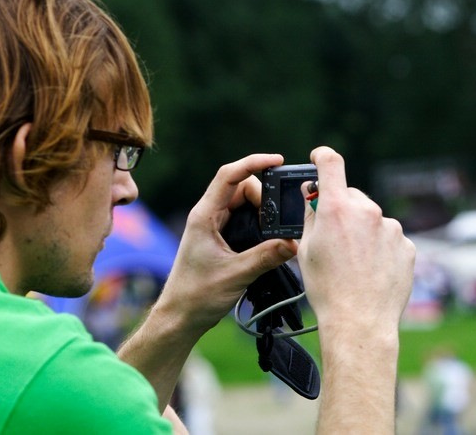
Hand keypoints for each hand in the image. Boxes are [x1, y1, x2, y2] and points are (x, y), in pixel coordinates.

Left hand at [158, 153, 297, 332]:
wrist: (181, 315)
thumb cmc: (197, 295)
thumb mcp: (236, 275)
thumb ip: (266, 257)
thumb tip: (294, 243)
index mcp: (204, 216)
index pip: (229, 176)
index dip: (253, 163)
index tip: (277, 160)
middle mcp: (207, 215)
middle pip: (240, 186)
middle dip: (263, 195)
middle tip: (277, 218)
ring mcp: (213, 225)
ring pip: (242, 201)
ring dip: (261, 208)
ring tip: (274, 228)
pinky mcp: (220, 236)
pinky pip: (242, 216)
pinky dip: (257, 220)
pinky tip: (268, 235)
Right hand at [298, 146, 414, 333]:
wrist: (360, 321)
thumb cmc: (327, 288)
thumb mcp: (306, 249)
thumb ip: (311, 215)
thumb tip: (312, 195)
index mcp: (337, 209)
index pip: (331, 164)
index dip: (323, 156)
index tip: (320, 157)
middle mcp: (367, 212)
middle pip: (351, 196)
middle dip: (341, 209)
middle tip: (333, 237)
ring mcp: (391, 228)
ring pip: (372, 219)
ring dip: (362, 230)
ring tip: (354, 263)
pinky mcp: (407, 245)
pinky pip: (389, 237)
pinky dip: (380, 247)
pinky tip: (371, 269)